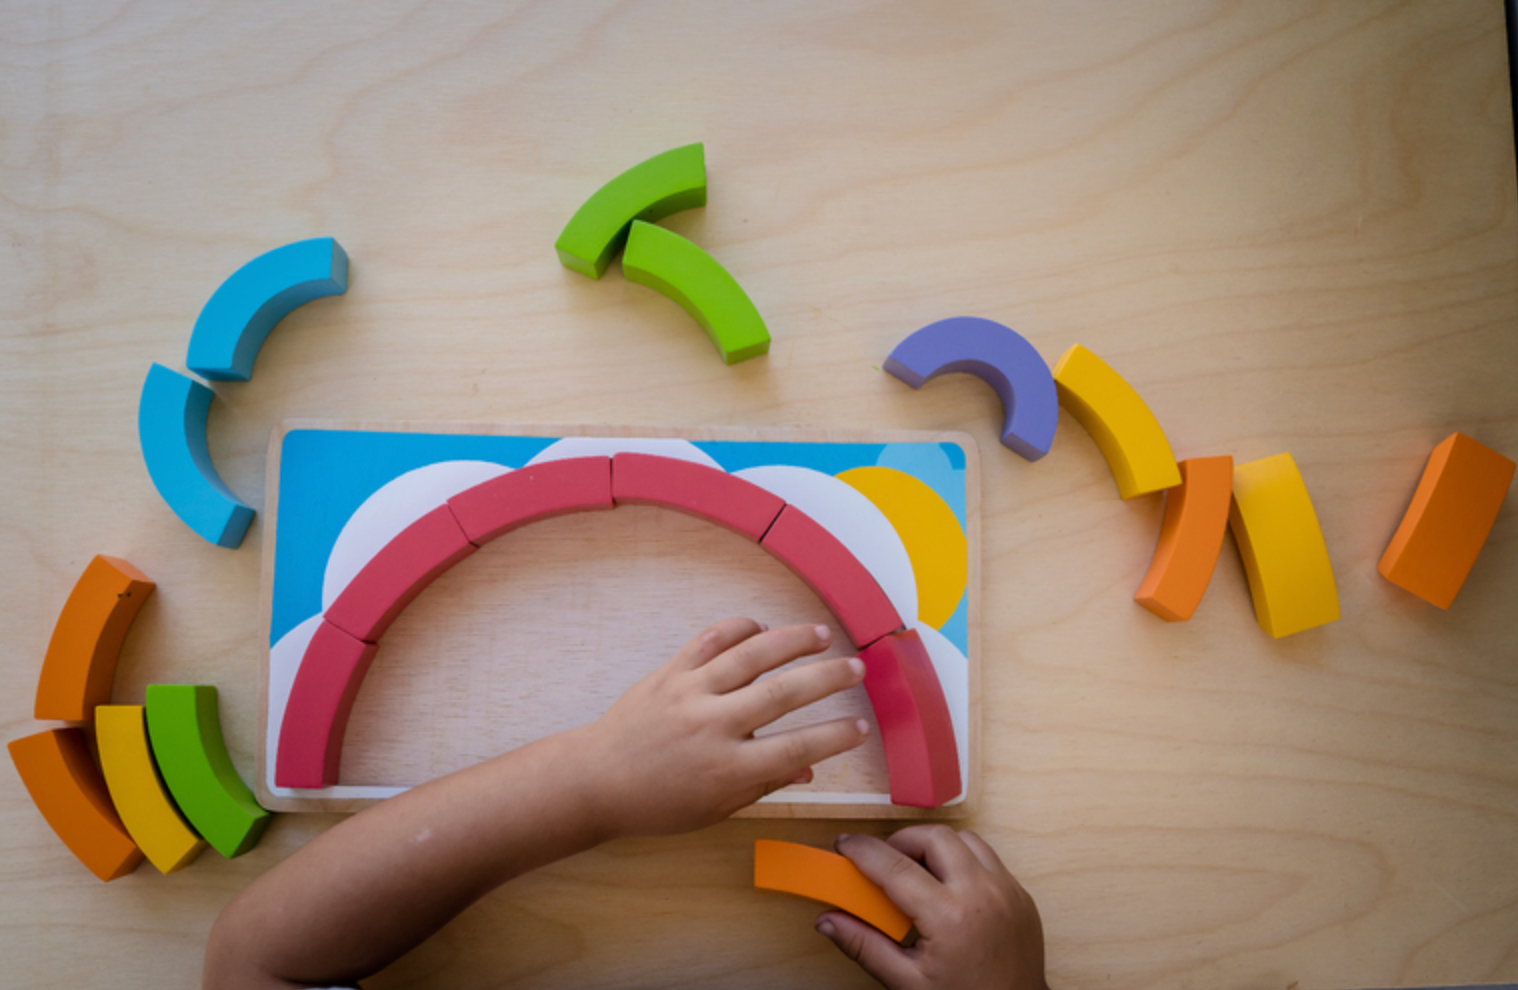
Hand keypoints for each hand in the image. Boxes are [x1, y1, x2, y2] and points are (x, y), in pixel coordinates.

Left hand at [582, 617, 869, 837]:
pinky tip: (762, 627)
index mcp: (726, 769)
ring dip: (791, 641)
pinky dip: (738, 628)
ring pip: (750, 657)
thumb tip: (809, 767)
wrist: (596, 779)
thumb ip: (762, 784)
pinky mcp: (670, 672)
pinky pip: (710, 640)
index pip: (794, 748)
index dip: (833, 737)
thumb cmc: (657, 803)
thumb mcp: (714, 808)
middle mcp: (712, 725)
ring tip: (821, 635)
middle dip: (826, 679)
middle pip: (781, 694)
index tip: (861, 727)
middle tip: (857, 669)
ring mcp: (690, 693)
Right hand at [817, 827, 1048, 989]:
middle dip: (902, 841)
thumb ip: (865, 946)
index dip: (863, 851)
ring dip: (935, 846)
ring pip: (965, 839)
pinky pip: (987, 857)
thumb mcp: (907, 982)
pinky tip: (948, 888)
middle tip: (883, 863)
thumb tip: (828, 921)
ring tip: (917, 873)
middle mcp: (981, 893)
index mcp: (949, 916)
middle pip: (933, 836)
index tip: (844, 845)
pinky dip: (963, 860)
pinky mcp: (1020, 894)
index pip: (894, 866)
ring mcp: (1006, 890)